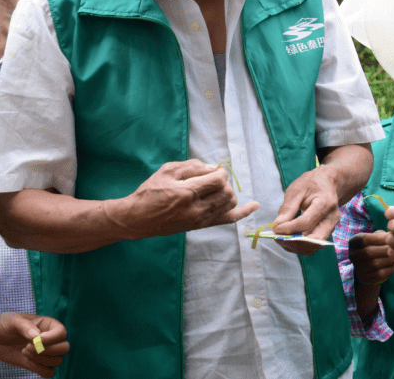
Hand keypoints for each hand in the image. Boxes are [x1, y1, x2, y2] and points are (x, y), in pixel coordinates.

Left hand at [0, 313, 68, 377]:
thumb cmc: (4, 326)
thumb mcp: (13, 321)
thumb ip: (25, 326)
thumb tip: (37, 336)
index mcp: (48, 325)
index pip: (62, 332)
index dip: (52, 338)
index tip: (35, 340)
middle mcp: (51, 339)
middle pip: (65, 348)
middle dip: (47, 351)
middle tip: (28, 347)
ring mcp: (46, 353)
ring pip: (58, 361)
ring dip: (41, 360)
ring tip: (24, 352)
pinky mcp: (38, 364)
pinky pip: (49, 372)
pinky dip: (40, 370)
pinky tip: (28, 362)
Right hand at [108, 160, 258, 238]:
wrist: (137, 218)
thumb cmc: (149, 192)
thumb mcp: (167, 171)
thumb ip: (192, 166)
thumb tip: (213, 167)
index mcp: (187, 193)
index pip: (218, 180)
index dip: (219, 173)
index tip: (212, 172)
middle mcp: (196, 209)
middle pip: (227, 192)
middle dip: (224, 182)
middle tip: (212, 180)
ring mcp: (200, 220)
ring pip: (229, 204)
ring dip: (228, 193)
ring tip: (215, 189)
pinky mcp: (201, 226)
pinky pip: (228, 220)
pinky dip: (244, 213)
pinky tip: (255, 205)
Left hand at [272, 166, 340, 254]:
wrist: (328, 183)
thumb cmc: (312, 183)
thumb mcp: (297, 189)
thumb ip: (288, 207)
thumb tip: (277, 225)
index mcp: (325, 203)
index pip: (306, 222)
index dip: (289, 228)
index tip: (275, 228)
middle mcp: (331, 219)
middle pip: (314, 240)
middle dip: (294, 243)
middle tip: (278, 237)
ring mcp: (331, 227)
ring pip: (314, 247)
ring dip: (296, 247)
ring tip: (281, 238)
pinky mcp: (326, 232)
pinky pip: (313, 245)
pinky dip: (300, 246)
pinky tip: (289, 238)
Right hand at [349, 231, 393, 286]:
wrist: (370, 269)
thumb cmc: (376, 247)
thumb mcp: (375, 239)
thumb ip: (381, 235)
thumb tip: (392, 235)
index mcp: (353, 243)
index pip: (364, 239)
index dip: (379, 237)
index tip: (392, 236)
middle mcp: (352, 256)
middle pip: (369, 251)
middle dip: (385, 248)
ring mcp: (358, 269)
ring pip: (376, 263)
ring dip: (390, 258)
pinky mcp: (367, 279)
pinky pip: (381, 273)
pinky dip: (391, 268)